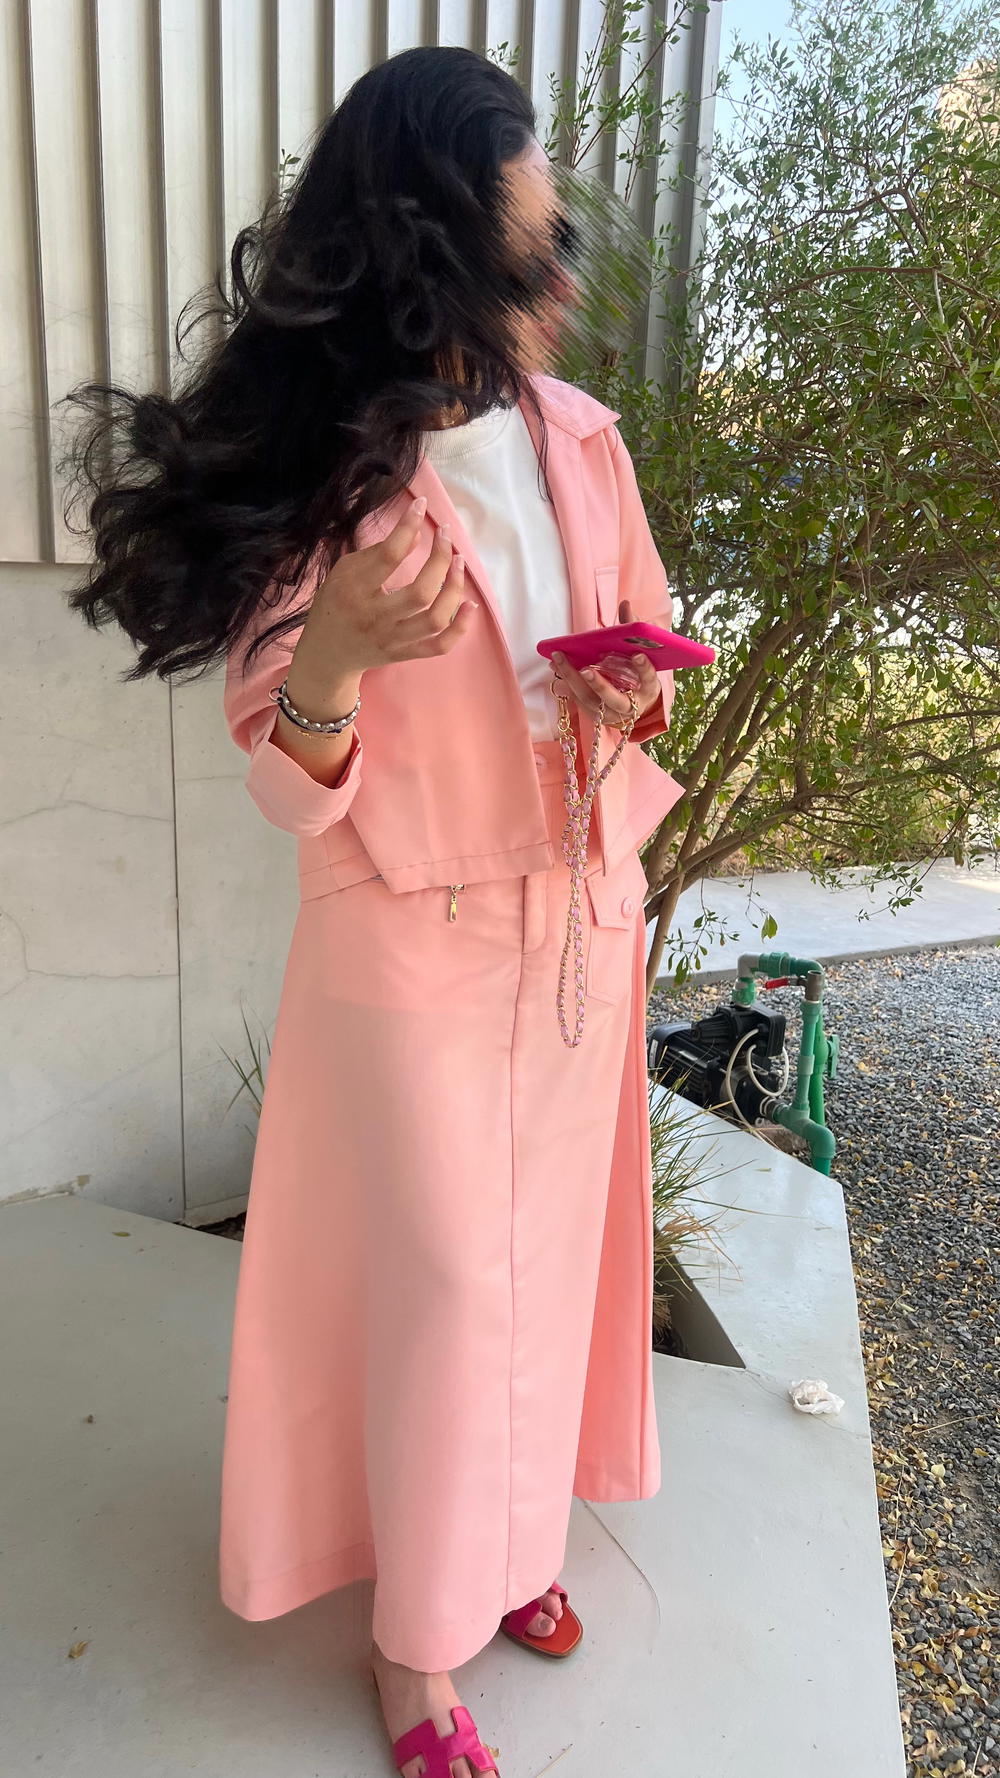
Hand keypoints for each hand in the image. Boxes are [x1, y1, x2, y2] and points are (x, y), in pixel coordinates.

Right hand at [294, 497, 475, 683]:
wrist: (327, 653)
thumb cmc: (337, 602)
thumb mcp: (346, 571)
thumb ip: (379, 552)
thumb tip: (417, 534)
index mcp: (355, 591)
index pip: (388, 557)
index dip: (408, 526)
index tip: (421, 505)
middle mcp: (375, 617)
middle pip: (420, 592)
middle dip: (440, 558)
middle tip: (445, 535)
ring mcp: (393, 639)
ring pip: (435, 619)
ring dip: (454, 588)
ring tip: (459, 562)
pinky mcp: (405, 654)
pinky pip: (440, 646)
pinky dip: (460, 627)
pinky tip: (470, 605)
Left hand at [550, 599, 663, 729]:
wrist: (634, 704)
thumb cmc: (638, 675)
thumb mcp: (642, 654)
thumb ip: (634, 630)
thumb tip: (624, 604)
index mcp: (648, 690)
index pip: (649, 679)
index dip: (644, 668)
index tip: (637, 654)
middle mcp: (630, 707)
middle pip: (613, 698)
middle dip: (599, 684)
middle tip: (586, 669)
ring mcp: (611, 714)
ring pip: (590, 701)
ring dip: (573, 680)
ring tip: (558, 658)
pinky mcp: (595, 716)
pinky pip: (578, 700)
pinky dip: (566, 682)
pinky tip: (556, 665)